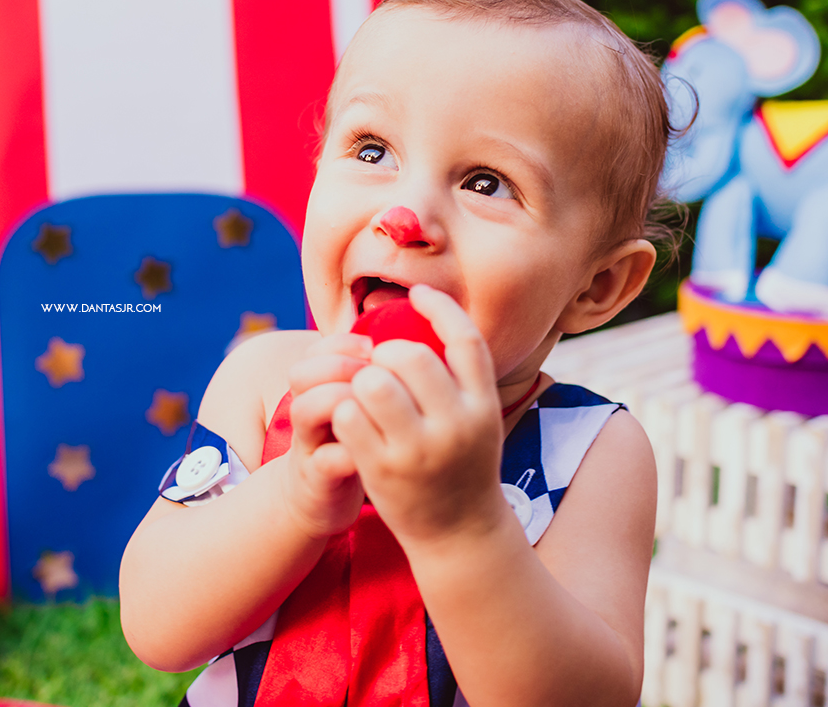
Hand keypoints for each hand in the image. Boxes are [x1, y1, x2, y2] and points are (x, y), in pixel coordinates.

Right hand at [280, 333, 371, 538]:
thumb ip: (380, 375)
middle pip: (302, 372)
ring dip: (336, 401)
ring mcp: (310, 443)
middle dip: (338, 365)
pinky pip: (324, 462)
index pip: (318, 349)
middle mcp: (311, 410)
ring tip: (372, 409)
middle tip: (372, 375)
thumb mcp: (364, 405)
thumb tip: (419, 336)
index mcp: (322, 387)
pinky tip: (371, 452)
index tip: (373, 347)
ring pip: (303, 409)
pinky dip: (345, 455)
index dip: (342, 342)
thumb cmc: (357, 442)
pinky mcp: (317, 478)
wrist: (321, 496)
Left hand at [332, 285, 505, 543]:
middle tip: (380, 366)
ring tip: (365, 393)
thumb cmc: (461, 465)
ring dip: (362, 379)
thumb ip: (459, 379)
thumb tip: (430, 312)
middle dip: (388, 352)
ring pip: (375, 382)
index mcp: (484, 406)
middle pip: (413, 355)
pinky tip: (350, 419)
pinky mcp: (382, 470)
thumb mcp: (477, 421)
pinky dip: (343, 409)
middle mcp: (457, 426)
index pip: (466, 340)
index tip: (418, 293)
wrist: (459, 535)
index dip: (440, 308)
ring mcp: (418, 450)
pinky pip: (349, 416)